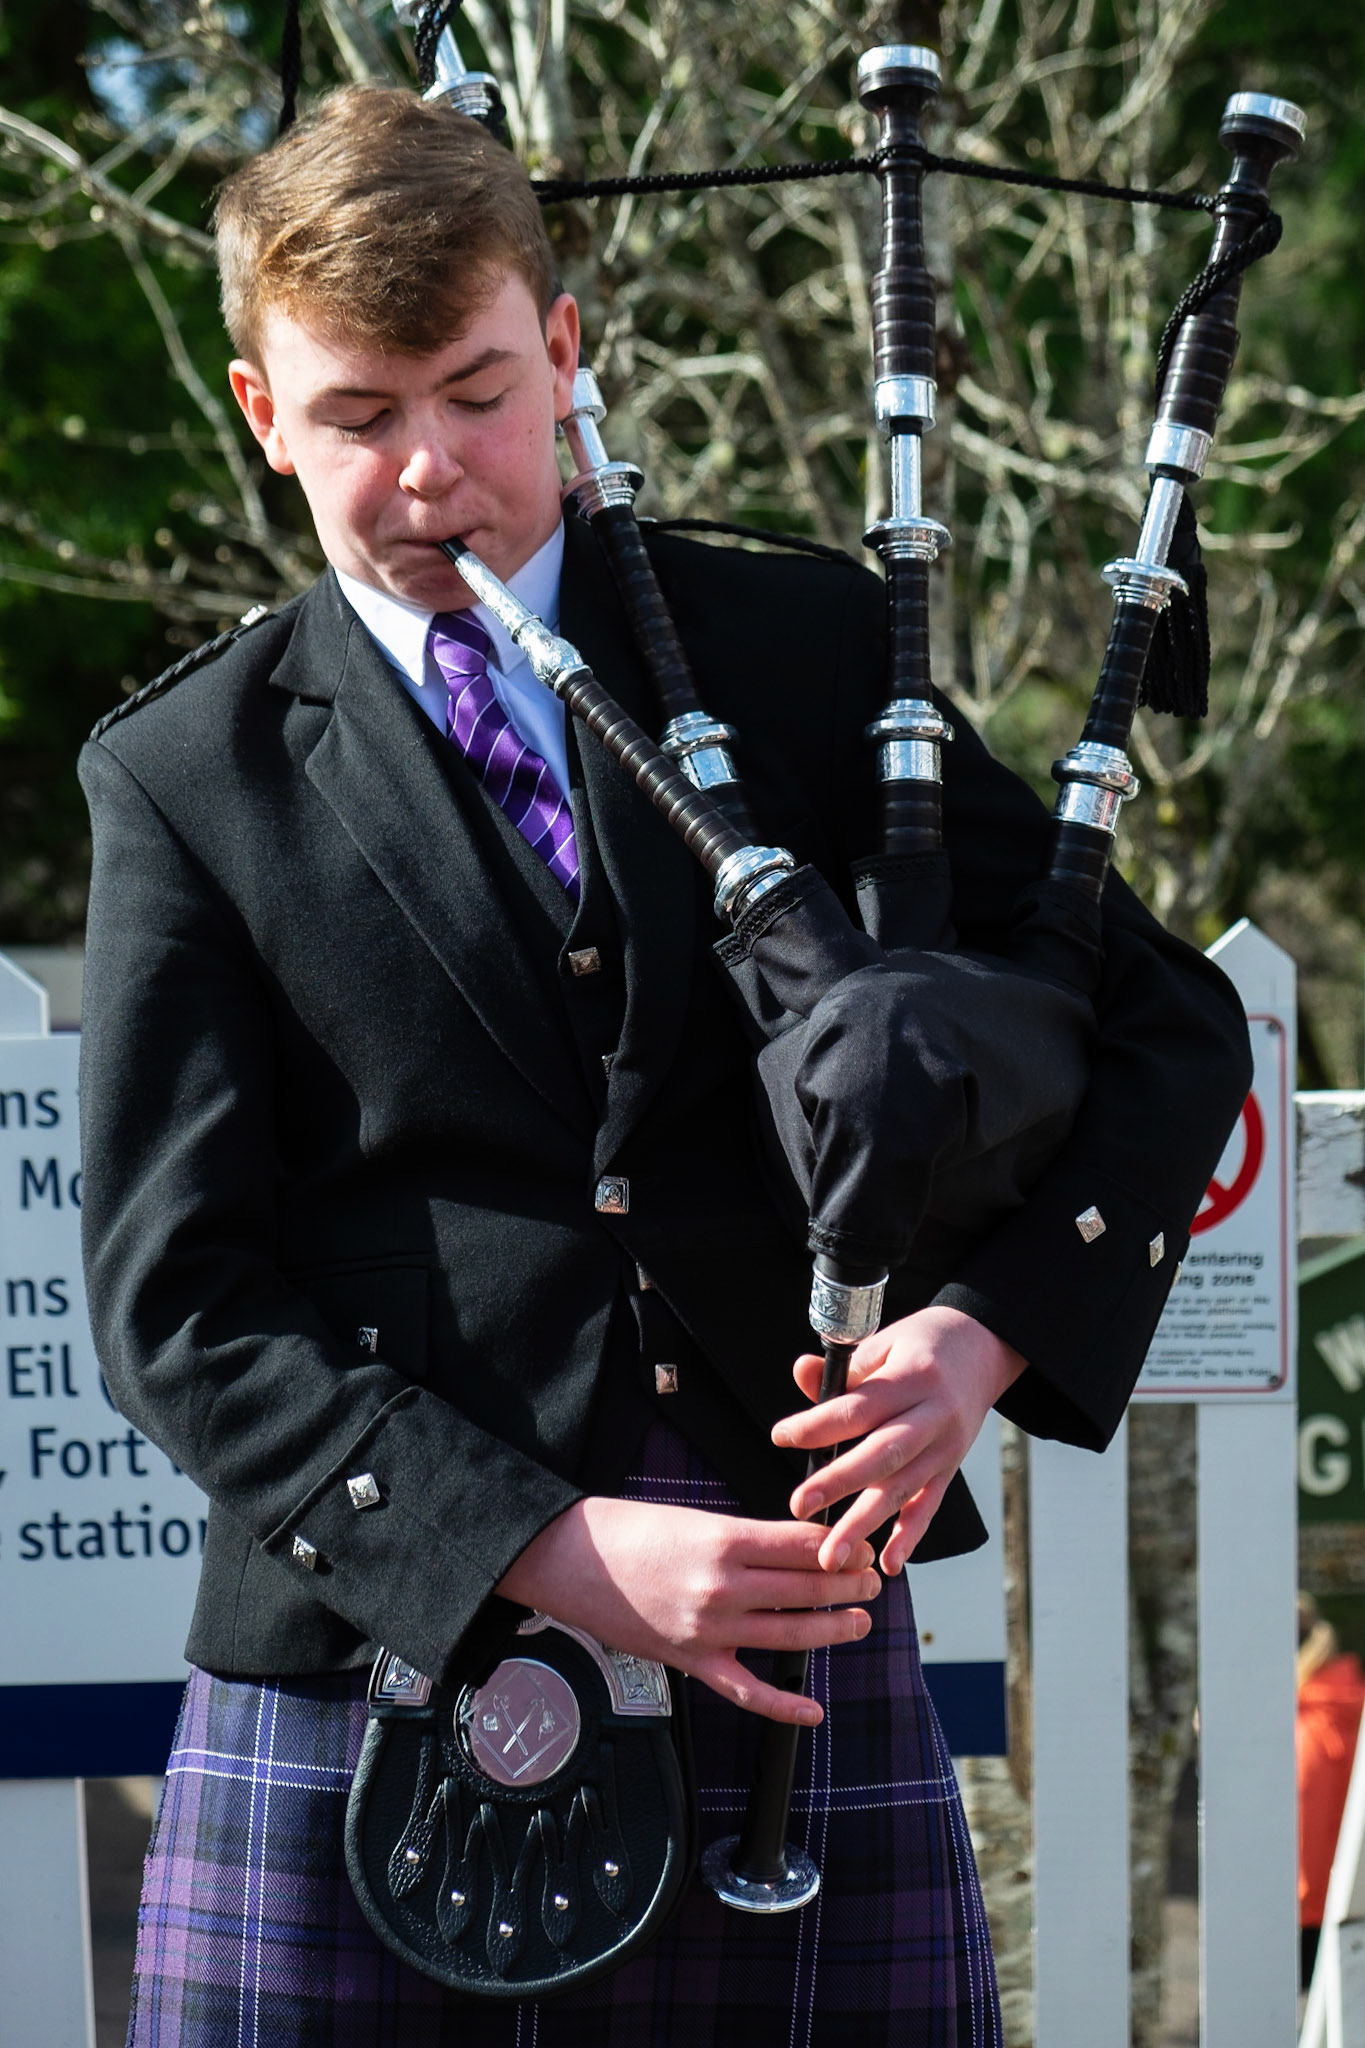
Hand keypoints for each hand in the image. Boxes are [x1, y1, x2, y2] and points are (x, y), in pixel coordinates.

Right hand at [495, 1496, 879, 1725]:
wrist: (572, 1560)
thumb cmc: (631, 1531)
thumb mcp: (696, 1518)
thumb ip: (746, 1538)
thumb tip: (797, 1548)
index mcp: (725, 1540)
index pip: (803, 1546)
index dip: (841, 1547)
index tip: (863, 1546)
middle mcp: (722, 1587)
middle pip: (806, 1589)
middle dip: (848, 1585)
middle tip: (873, 1580)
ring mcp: (708, 1629)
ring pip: (788, 1635)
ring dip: (832, 1630)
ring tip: (859, 1621)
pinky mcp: (690, 1661)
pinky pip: (746, 1690)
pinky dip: (783, 1705)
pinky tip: (814, 1710)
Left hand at [772, 1306, 1026, 1575]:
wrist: (984, 1349)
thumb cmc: (923, 1344)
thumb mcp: (884, 1341)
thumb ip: (844, 1369)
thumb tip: (801, 1374)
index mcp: (913, 1377)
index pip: (859, 1407)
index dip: (818, 1424)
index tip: (781, 1436)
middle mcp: (934, 1415)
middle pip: (882, 1454)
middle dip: (839, 1482)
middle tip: (799, 1505)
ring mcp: (947, 1446)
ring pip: (902, 1488)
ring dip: (865, 1523)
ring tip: (833, 1556)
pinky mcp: (951, 1468)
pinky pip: (929, 1505)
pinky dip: (909, 1537)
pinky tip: (888, 1564)